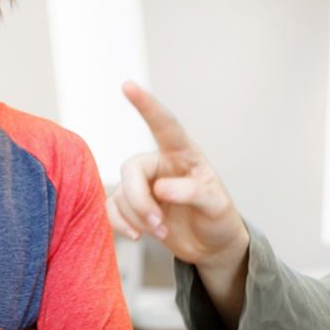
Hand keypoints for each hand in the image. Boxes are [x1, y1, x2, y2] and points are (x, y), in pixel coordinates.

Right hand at [106, 81, 248, 267]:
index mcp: (184, 154)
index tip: (128, 85)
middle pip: (131, 169)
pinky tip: (137, 236)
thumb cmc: (217, 217)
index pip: (164, 125)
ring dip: (137, 218)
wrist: (210, 244)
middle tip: (159, 225)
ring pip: (121, 193)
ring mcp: (144, 183)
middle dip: (140, 201)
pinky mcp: (132, 204)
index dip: (146, 105)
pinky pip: (112, 208)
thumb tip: (162, 189)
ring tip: (162, 231)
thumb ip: (193, 193)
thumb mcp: (216, 205)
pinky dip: (121, 224)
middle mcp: (160, 163)